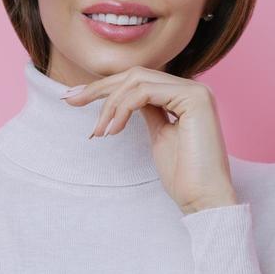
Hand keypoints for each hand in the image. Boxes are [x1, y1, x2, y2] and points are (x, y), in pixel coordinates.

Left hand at [61, 65, 237, 213]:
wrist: (205, 199)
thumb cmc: (184, 177)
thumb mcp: (159, 136)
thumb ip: (147, 112)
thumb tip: (123, 100)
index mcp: (184, 95)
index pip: (138, 81)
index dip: (104, 88)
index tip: (74, 98)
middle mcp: (192, 88)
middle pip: (134, 75)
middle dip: (99, 88)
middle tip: (69, 100)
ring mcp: (195, 91)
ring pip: (136, 81)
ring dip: (109, 105)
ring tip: (99, 132)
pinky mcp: (195, 99)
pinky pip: (145, 92)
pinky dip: (122, 109)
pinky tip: (113, 131)